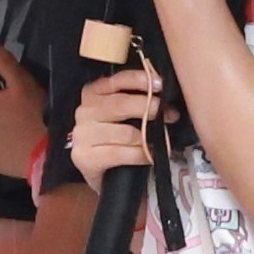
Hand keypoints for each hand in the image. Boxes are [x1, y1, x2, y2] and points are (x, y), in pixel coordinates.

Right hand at [68, 62, 167, 187]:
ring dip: (150, 137)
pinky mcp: (85, 157)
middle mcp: (84, 111)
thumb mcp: (124, 114)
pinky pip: (122, 154)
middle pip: (121, 104)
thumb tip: (163, 94)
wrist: (103, 174)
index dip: (139, 80)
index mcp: (93, 93)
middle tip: (170, 114)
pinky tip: (151, 155)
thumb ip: (136, 100)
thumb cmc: (117, 139)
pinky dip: (142, 155)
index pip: (116, 81)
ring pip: (126, 132)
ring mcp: (82, 135)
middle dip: (150, 108)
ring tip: (165, 139)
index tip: (160, 83)